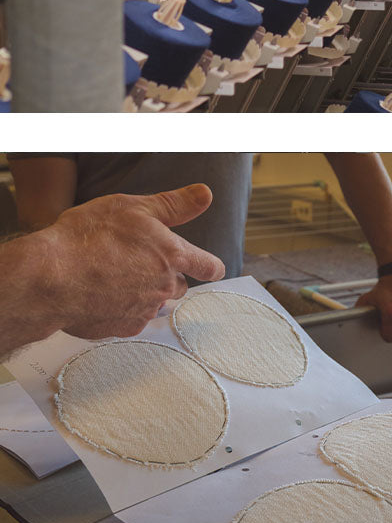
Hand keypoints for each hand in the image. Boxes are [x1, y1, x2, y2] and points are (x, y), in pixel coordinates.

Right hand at [38, 185, 224, 339]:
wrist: (49, 277)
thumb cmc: (87, 238)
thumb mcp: (134, 207)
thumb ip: (174, 204)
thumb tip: (205, 194)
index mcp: (173, 256)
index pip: (208, 266)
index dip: (210, 266)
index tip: (211, 268)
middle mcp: (164, 286)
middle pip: (179, 286)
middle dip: (167, 277)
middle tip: (138, 264)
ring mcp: (143, 310)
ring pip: (154, 303)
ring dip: (143, 293)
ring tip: (115, 278)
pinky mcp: (121, 328)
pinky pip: (130, 319)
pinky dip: (120, 309)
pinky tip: (100, 295)